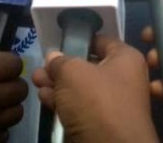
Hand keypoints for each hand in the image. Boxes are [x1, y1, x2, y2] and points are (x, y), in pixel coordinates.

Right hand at [32, 36, 157, 142]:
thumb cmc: (97, 101)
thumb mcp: (73, 73)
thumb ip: (60, 61)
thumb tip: (53, 57)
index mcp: (126, 59)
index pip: (102, 41)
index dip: (80, 39)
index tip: (59, 41)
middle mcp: (123, 79)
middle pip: (88, 66)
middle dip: (61, 66)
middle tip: (40, 67)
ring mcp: (112, 103)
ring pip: (80, 88)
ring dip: (57, 85)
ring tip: (36, 81)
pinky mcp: (101, 123)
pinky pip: (80, 107)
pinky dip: (62, 102)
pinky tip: (44, 98)